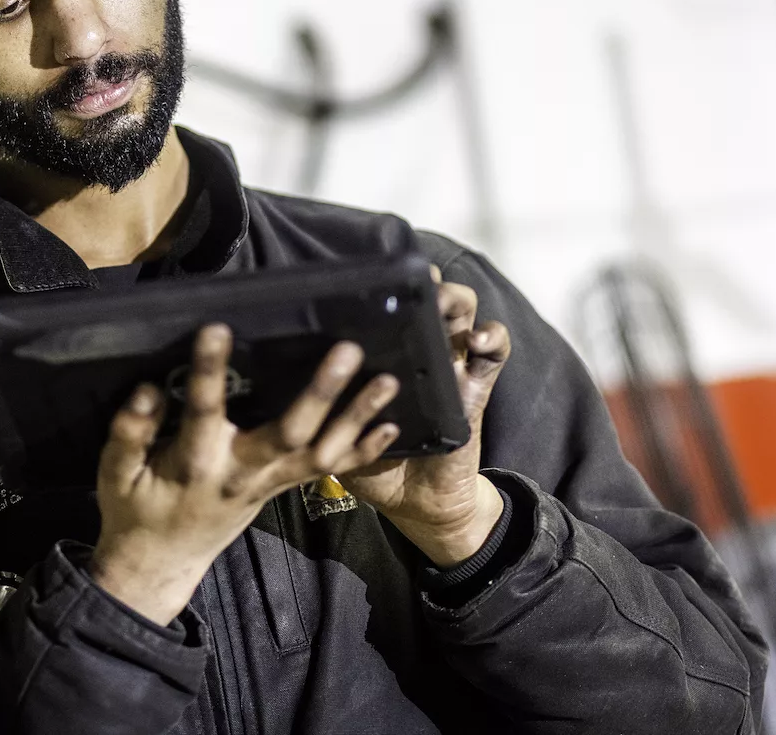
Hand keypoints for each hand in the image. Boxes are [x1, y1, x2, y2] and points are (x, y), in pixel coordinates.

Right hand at [90, 324, 401, 624]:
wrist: (161, 563)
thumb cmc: (134, 509)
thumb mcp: (115, 473)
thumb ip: (129, 432)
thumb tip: (149, 389)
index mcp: (196, 463)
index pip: (205, 411)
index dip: (209, 370)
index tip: (217, 328)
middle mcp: (242, 473)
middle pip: (289, 433)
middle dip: (321, 392)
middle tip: (347, 349)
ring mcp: (269, 485)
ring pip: (322, 453)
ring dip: (357, 417)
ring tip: (389, 378)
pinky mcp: (282, 490)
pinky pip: (330, 472)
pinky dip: (363, 451)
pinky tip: (393, 425)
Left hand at [341, 264, 511, 567]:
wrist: (416, 502)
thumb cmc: (374, 462)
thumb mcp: (339, 432)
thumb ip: (321, 409)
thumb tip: (282, 383)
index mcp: (388, 358)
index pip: (389, 311)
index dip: (384, 287)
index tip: (373, 274)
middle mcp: (420, 354)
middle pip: (429, 301)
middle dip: (427, 284)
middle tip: (416, 284)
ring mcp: (451, 367)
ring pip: (464, 314)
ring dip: (458, 301)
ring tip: (444, 305)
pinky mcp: (475, 388)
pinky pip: (494, 355)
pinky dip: (492, 338)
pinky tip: (477, 339)